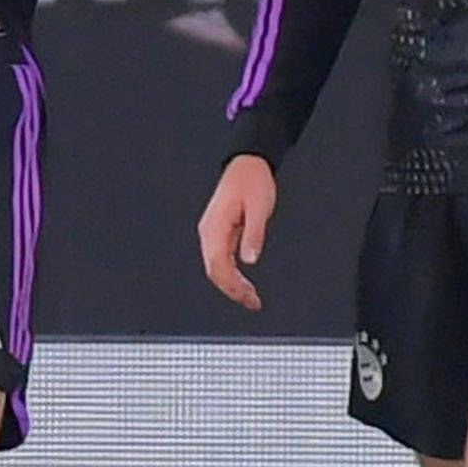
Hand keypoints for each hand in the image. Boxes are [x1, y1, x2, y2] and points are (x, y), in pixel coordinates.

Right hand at [197, 155, 277, 312]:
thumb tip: (249, 260)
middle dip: (232, 290)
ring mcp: (212, 233)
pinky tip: (244, 283)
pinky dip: (231, 275)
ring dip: (232, 285)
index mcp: (215, 227)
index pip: (218, 265)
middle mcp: (209, 232)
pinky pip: (220, 260)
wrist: (247, 163)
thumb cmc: (253, 181)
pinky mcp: (218, 233)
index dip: (232, 286)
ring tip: (251, 298)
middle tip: (253, 302)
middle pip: (214, 271)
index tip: (249, 297)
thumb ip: (253, 234)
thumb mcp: (258, 207)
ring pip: (216, 268)